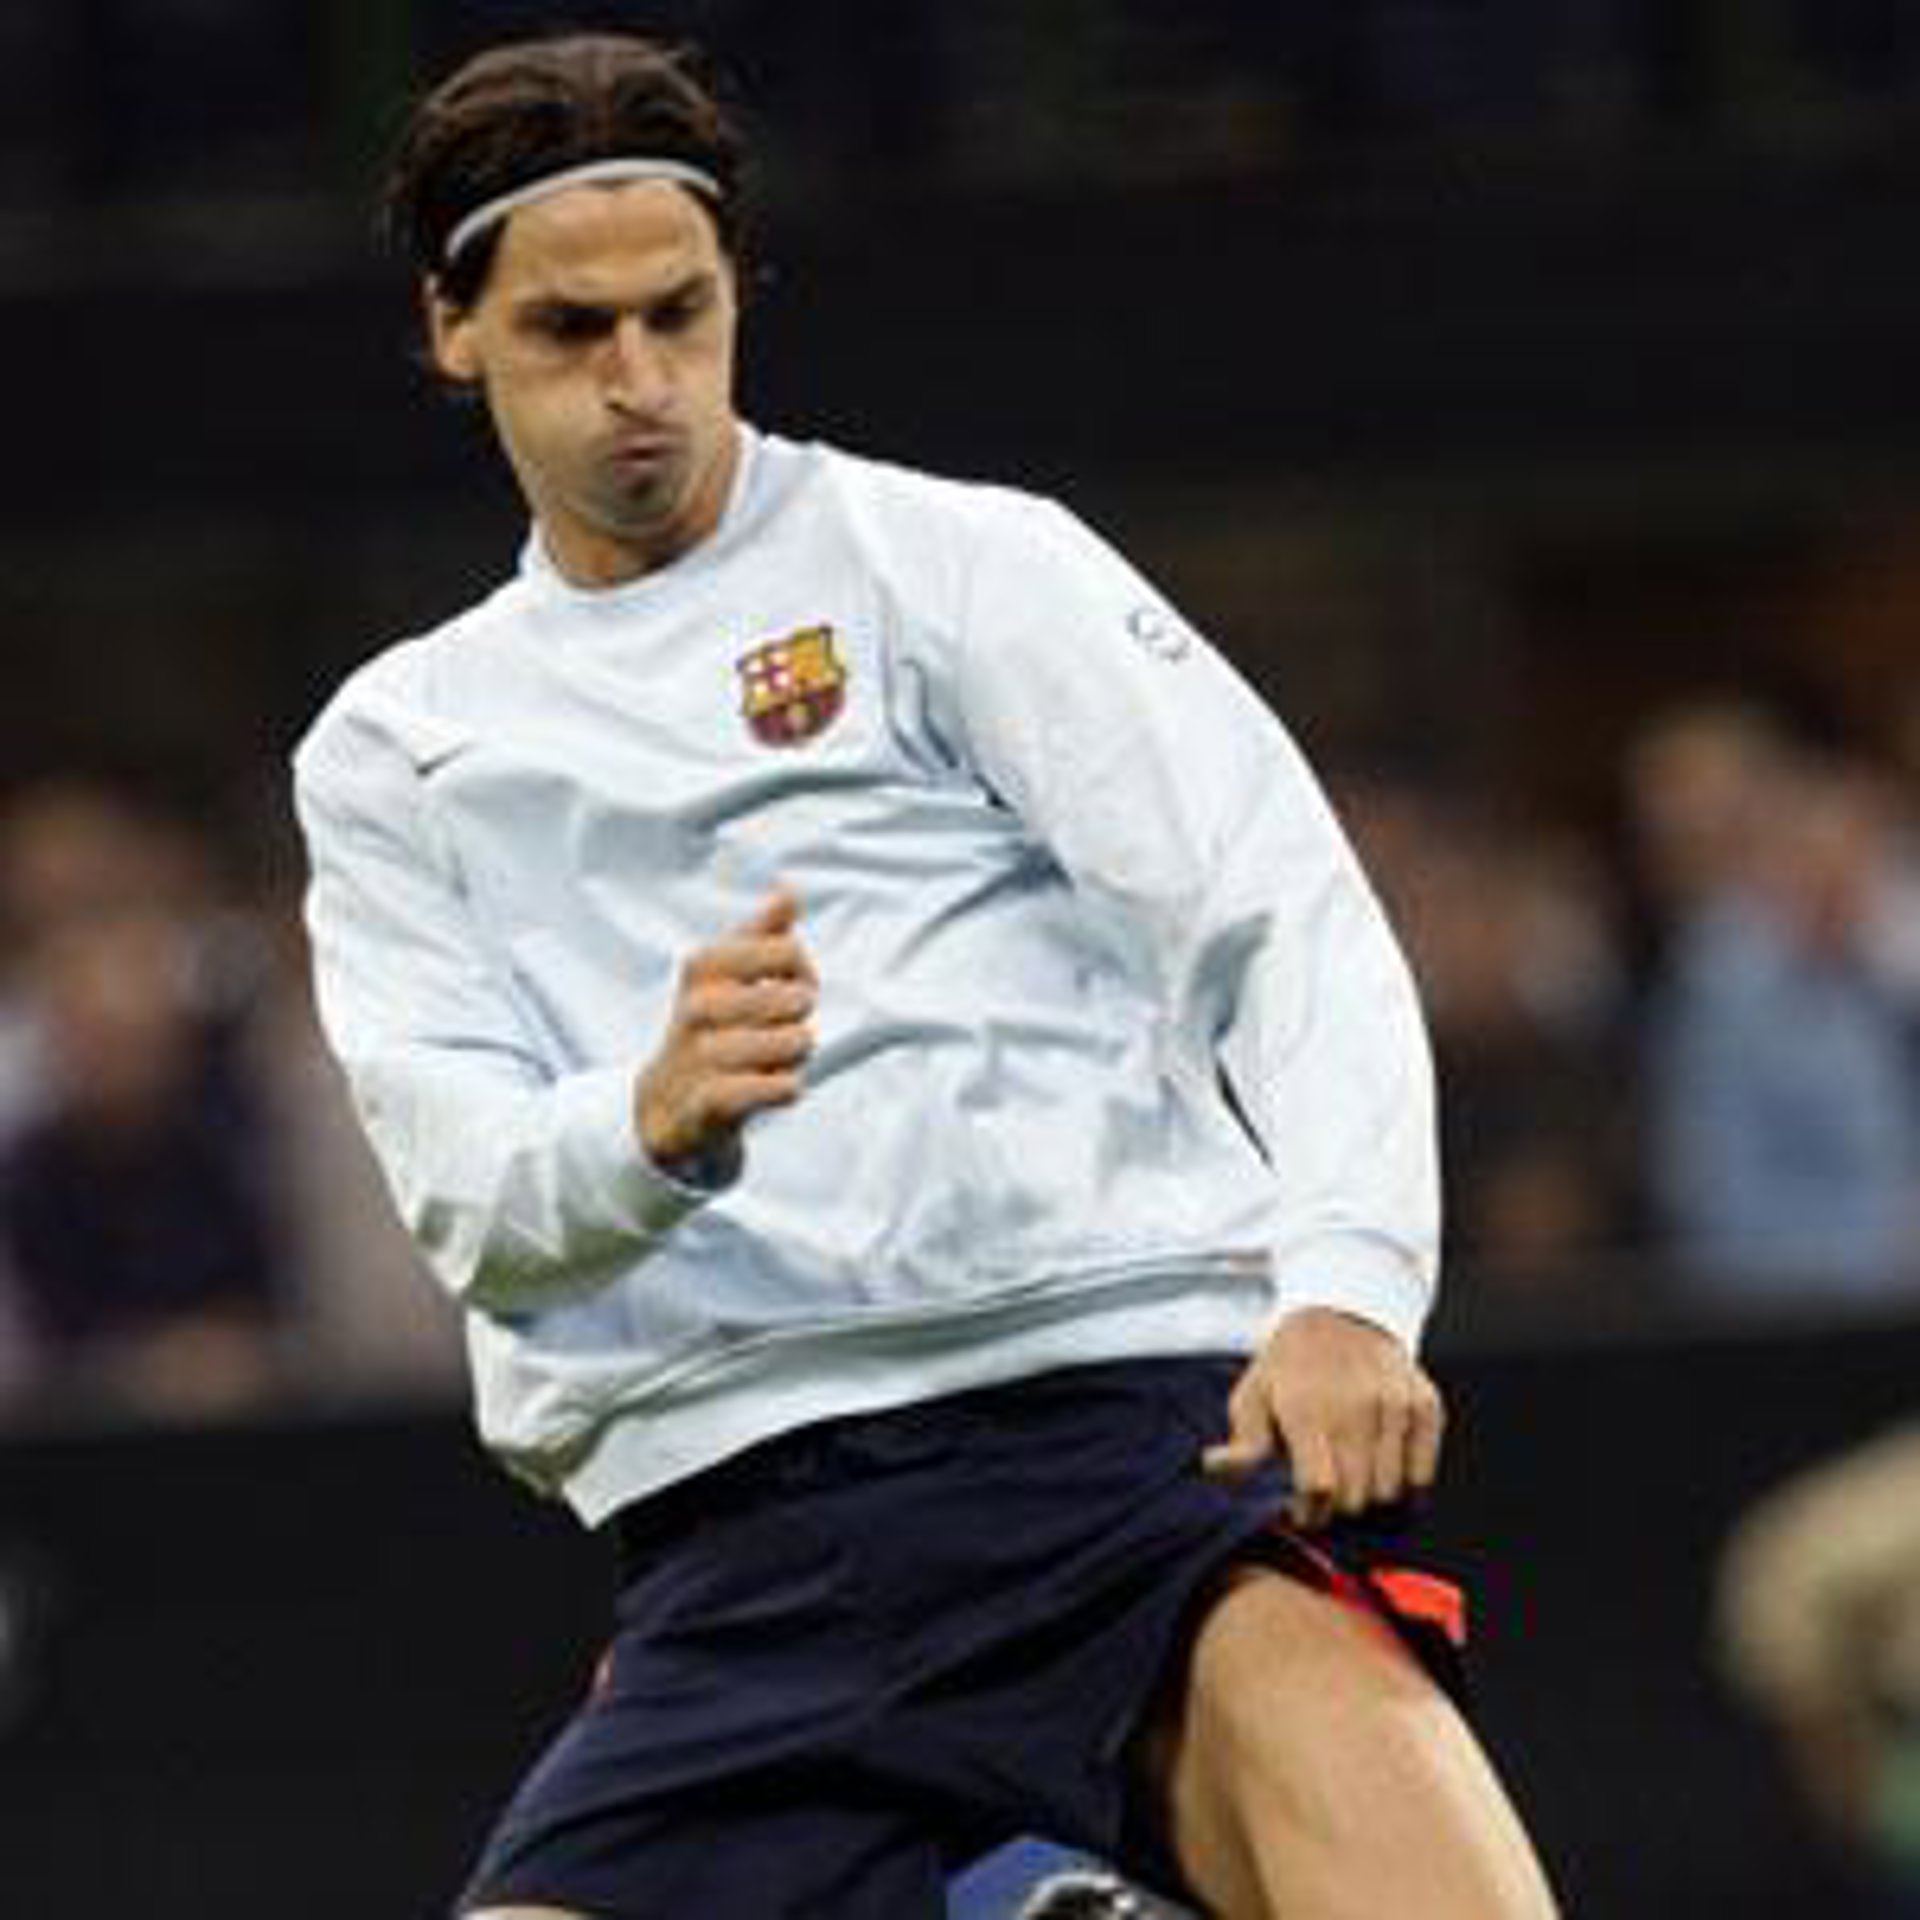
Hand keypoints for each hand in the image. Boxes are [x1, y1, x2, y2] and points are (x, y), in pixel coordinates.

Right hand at [634, 890, 816, 1167]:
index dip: (803, 969)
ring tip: (780, 1059)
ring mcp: (701, 1057)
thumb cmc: (712, 1028)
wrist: (666, 1104)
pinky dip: (787, 1088)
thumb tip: (788, 891)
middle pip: (795, 999)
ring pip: (792, 1043)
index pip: (786, 950)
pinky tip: (777, 1086)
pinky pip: (775, 1088)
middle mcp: (696, 1009)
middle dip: (802, 1016)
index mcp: (703, 968)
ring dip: (798, 1054)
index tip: (792, 983)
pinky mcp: (710, 1104)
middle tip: (785, 1027)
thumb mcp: (727, 975)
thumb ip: (761, 933)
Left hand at [1201, 1307, 1444, 1529]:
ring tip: (1352, 1472)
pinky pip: (1422, 1475)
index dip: (1309, 1512)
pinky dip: (1405, 1481)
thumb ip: (1242, 1444)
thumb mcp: (1254, 1396)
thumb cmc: (1290, 1366)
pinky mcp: (1425, 1406)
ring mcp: (1394, 1406)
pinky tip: (1381, 1461)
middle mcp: (1355, 1407)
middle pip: (1355, 1498)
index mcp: (1306, 1408)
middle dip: (1337, 1506)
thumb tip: (1212, 1468)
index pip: (1319, 1490)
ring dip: (1369, 1494)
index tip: (1302, 1510)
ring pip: (1389, 1492)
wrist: (1343, 1314)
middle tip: (1327, 1488)